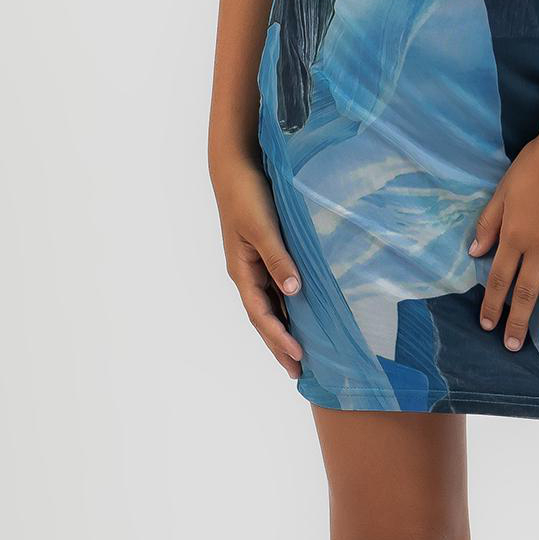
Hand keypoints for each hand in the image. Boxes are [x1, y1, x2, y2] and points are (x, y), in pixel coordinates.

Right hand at [212, 148, 303, 376]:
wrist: (235, 166)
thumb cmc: (247, 195)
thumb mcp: (263, 228)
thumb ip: (278, 259)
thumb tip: (294, 291)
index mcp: (241, 271)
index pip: (261, 315)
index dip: (278, 338)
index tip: (298, 357)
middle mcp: (246, 273)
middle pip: (264, 318)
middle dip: (279, 345)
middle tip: (300, 372)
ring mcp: (253, 265)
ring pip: (270, 305)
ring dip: (284, 329)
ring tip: (302, 353)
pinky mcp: (263, 254)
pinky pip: (276, 288)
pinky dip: (288, 306)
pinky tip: (301, 314)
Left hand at [469, 129, 538, 352]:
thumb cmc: (537, 163)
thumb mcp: (504, 190)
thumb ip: (489, 223)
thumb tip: (474, 252)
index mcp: (515, 235)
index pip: (500, 279)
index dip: (492, 304)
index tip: (487, 325)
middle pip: (527, 293)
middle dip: (518, 323)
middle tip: (513, 346)